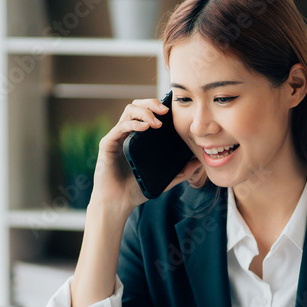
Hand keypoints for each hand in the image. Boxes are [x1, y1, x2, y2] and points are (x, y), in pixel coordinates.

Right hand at [90, 97, 200, 213]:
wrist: (119, 203)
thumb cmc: (137, 190)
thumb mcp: (165, 180)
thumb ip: (182, 171)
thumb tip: (198, 161)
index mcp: (139, 138)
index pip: (148, 113)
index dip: (159, 107)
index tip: (173, 111)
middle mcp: (127, 133)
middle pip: (138, 106)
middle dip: (152, 104)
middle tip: (165, 111)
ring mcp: (117, 137)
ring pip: (129, 111)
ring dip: (145, 112)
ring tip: (157, 123)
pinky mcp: (108, 144)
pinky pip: (120, 127)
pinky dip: (133, 124)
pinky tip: (145, 128)